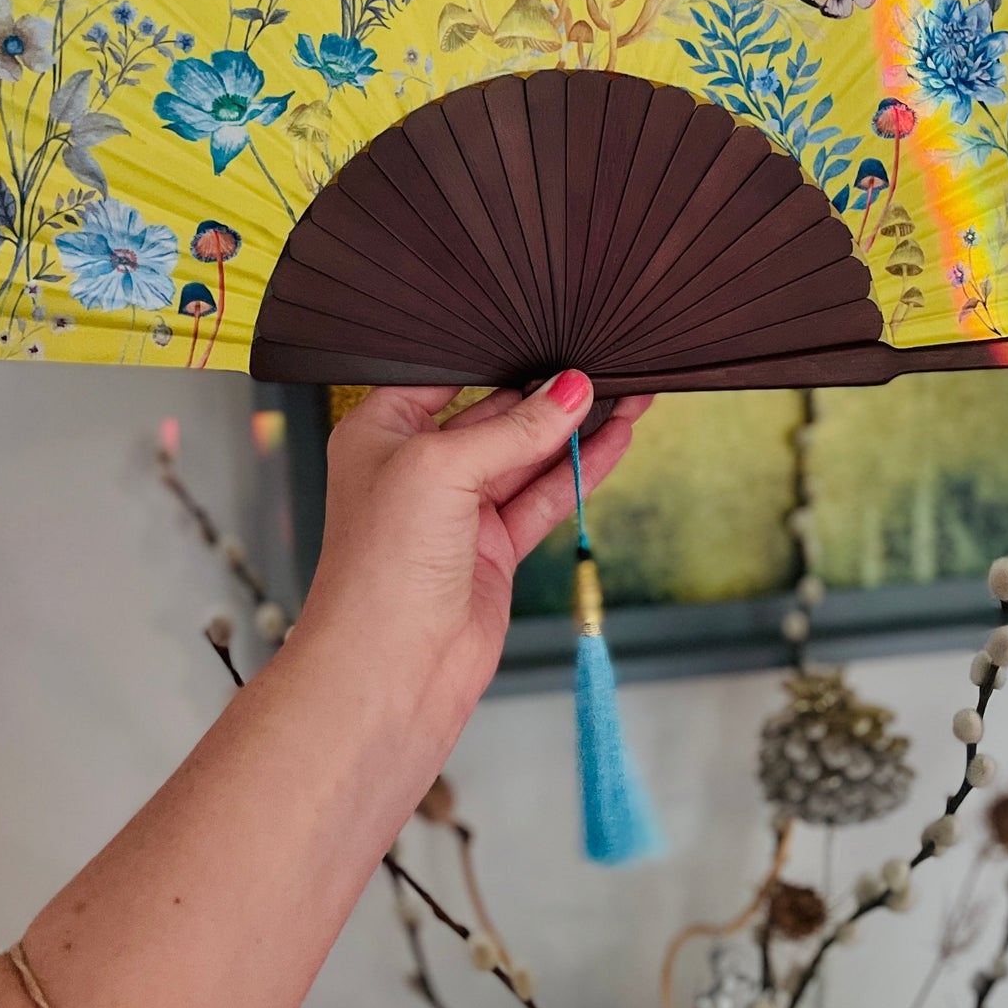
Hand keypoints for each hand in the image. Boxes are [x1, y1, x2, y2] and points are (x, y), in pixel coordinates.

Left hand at [301, 375, 652, 734]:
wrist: (388, 672)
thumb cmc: (380, 568)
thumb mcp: (443, 468)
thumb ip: (514, 428)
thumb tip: (570, 390)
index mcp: (381, 432)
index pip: (445, 375)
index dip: (495, 356)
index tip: (546, 334)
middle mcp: (417, 467)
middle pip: (494, 414)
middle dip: (547, 393)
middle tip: (603, 365)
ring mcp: (457, 511)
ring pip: (527, 456)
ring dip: (575, 430)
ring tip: (627, 396)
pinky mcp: (492, 550)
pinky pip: (543, 498)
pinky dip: (579, 471)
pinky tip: (612, 442)